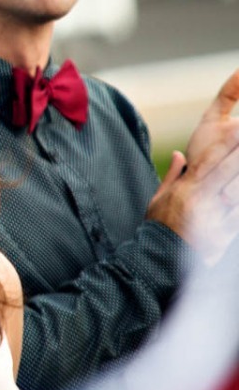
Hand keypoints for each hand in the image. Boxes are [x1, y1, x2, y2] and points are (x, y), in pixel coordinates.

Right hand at [147, 69, 238, 252]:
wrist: (161, 261)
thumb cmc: (159, 227)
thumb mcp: (158, 199)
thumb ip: (173, 176)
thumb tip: (180, 154)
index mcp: (186, 190)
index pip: (207, 161)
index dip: (224, 144)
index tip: (236, 128)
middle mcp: (202, 201)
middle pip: (227, 172)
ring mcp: (216, 218)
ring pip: (238, 193)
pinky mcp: (226, 235)